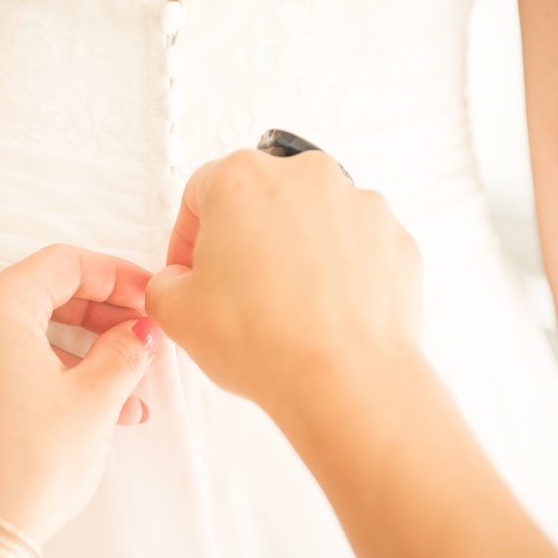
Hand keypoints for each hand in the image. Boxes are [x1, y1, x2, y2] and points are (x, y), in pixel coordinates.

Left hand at [0, 245, 161, 543]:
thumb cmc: (25, 467)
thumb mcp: (93, 402)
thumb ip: (124, 352)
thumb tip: (140, 333)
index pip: (62, 265)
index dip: (115, 276)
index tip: (147, 296)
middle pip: (41, 296)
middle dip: (100, 318)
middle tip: (141, 339)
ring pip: (23, 336)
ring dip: (79, 354)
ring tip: (127, 393)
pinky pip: (0, 365)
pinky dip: (44, 375)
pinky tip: (88, 410)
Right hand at [145, 148, 422, 415]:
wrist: (343, 379)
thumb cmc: (266, 340)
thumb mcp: (174, 313)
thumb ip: (164, 283)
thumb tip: (178, 283)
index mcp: (242, 179)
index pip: (200, 194)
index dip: (188, 238)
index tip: (192, 269)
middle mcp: (304, 177)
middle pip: (261, 199)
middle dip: (246, 239)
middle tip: (236, 289)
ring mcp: (357, 204)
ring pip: (312, 220)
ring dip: (295, 252)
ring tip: (284, 306)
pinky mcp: (394, 238)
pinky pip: (356, 246)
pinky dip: (339, 271)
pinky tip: (322, 311)